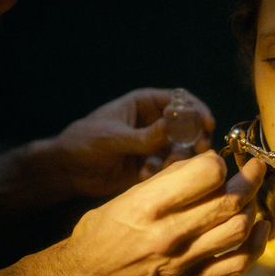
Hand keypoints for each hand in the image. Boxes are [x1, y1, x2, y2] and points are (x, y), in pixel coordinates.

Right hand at [42, 151, 268, 275]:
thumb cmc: (102, 232)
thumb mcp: (127, 195)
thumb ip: (169, 180)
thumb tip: (208, 162)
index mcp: (150, 205)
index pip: (208, 174)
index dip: (219, 162)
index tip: (218, 160)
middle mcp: (170, 233)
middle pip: (231, 201)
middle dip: (251, 178)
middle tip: (255, 168)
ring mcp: (183, 260)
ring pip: (240, 229)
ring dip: (253, 207)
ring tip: (250, 195)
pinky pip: (238, 264)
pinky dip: (257, 244)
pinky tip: (259, 227)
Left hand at [49, 87, 216, 197]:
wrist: (67, 171)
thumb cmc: (84, 142)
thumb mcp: (112, 137)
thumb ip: (142, 136)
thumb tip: (171, 128)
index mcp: (144, 104)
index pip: (179, 100)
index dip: (196, 109)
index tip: (207, 124)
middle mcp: (153, 122)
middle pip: (187, 125)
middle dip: (195, 137)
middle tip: (199, 150)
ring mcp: (153, 144)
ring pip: (180, 148)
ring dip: (178, 157)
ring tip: (163, 165)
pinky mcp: (150, 165)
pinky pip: (167, 167)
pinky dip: (162, 171)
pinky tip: (145, 174)